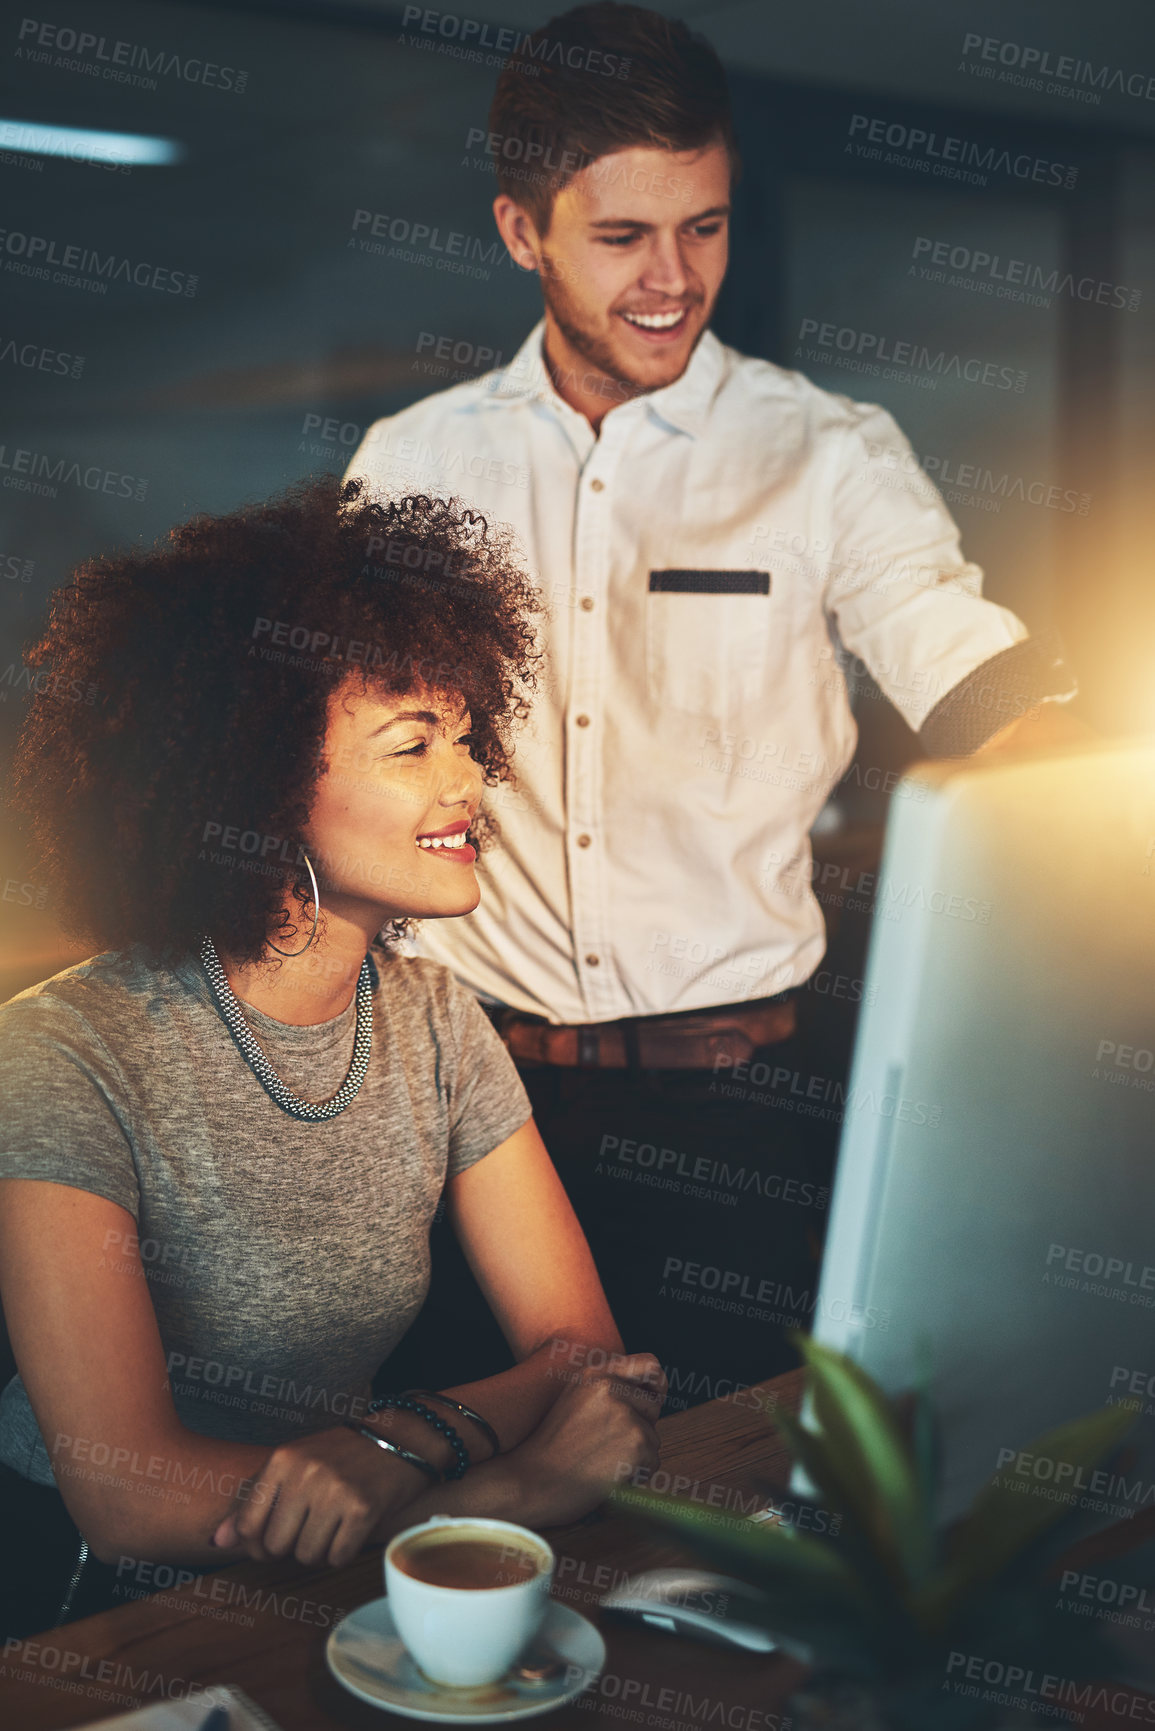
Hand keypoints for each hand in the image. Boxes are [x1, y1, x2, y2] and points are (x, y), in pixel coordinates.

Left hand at [210, 1427, 416, 1567]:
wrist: (400, 1437)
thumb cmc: (341, 1453)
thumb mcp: (293, 1464)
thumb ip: (253, 1500)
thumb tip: (216, 1542)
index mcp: (282, 1459)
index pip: (248, 1527)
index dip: (258, 1543)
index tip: (275, 1536)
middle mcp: (305, 1473)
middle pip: (276, 1547)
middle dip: (290, 1546)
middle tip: (310, 1527)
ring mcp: (335, 1491)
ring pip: (306, 1555)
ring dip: (318, 1550)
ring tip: (332, 1524)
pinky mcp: (363, 1509)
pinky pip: (337, 1557)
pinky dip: (343, 1551)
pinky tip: (351, 1528)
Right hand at [508, 1351, 666, 1526]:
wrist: (532, 1482)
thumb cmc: (551, 1450)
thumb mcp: (573, 1400)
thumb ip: (606, 1390)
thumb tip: (651, 1396)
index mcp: (594, 1374)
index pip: (649, 1363)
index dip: (656, 1384)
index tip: (653, 1401)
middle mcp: (610, 1387)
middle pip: (653, 1406)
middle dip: (641, 1429)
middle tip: (610, 1446)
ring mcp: (624, 1413)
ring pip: (653, 1438)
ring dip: (635, 1456)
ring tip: (602, 1462)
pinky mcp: (635, 1442)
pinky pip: (653, 1461)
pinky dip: (636, 1474)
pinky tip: (608, 1475)